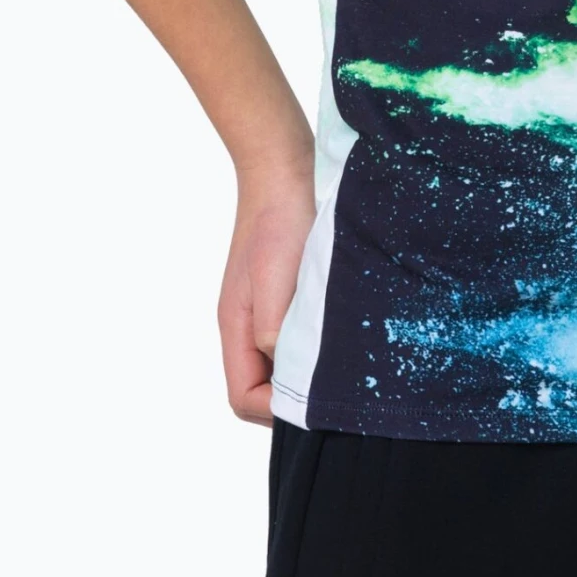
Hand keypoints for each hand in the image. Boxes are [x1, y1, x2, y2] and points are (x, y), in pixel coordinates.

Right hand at [218, 173, 317, 424]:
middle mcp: (245, 324)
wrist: (284, 167)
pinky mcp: (284, 293)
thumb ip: (273, 329)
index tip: (313, 400)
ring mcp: (264, 309)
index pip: (242, 397)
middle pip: (259, 387)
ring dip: (305, 370)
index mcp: (235, 326)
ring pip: (278, 363)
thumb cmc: (281, 219)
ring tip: (341, 363)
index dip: (274, 409)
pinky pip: (293, 336)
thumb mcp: (276, 277)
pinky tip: (341, 333)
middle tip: (334, 390)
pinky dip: (313, 344)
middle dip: (292, 397)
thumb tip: (285, 370)